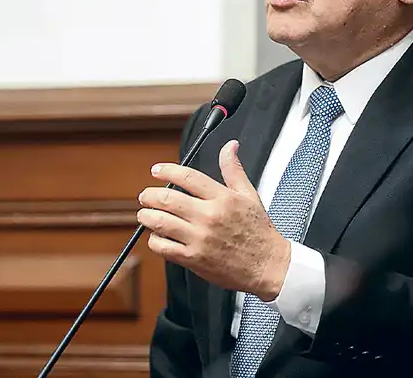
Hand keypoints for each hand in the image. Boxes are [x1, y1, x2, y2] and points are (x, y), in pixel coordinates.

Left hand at [137, 139, 290, 300]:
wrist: (267, 266)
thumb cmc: (258, 232)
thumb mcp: (249, 195)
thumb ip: (233, 169)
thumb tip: (229, 147)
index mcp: (222, 198)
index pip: (187, 177)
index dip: (167, 171)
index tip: (157, 171)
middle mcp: (209, 216)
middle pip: (168, 199)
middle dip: (150, 195)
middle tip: (145, 196)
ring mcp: (200, 238)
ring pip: (161, 222)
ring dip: (147, 216)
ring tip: (145, 214)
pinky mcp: (194, 259)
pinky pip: (164, 247)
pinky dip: (155, 240)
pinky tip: (158, 237)